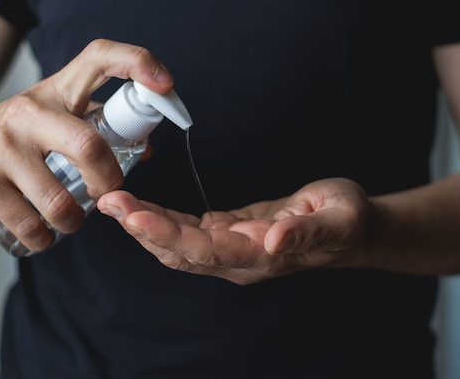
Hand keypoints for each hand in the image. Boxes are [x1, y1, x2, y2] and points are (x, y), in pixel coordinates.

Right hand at [0, 39, 173, 251]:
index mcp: (54, 91)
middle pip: (90, 146)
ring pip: (62, 201)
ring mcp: (2, 146)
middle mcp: (28, 112)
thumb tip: (146, 147)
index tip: (165, 84)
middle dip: (110, 182)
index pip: (98, 58)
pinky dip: (46, 238)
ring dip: (75, 221)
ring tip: (70, 219)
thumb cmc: (14, 137)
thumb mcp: (52, 119)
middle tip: (108, 193)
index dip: (137, 63)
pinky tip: (43, 232)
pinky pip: (33, 226)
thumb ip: (97, 126)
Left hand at [97, 178, 370, 284]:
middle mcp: (239, 259)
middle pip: (179, 251)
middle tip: (109, 200)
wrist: (350, 227)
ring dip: (143, 224)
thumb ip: (306, 233)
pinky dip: (160, 219)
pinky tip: (139, 205)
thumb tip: (274, 242)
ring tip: (114, 201)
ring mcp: (231, 249)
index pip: (204, 251)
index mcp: (260, 257)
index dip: (167, 235)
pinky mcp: (229, 234)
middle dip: (141, 227)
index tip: (134, 215)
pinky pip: (187, 231)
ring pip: (176, 244)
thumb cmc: (347, 220)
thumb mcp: (338, 219)